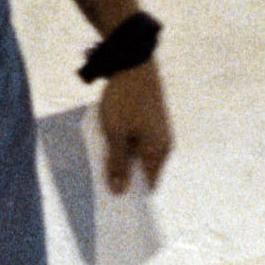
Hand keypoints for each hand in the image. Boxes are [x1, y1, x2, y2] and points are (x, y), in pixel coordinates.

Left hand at [97, 62, 172, 193]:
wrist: (133, 63)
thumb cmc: (124, 100)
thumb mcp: (115, 135)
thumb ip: (116, 164)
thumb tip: (118, 192)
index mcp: (159, 151)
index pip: (148, 185)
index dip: (132, 194)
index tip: (114, 201)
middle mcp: (163, 144)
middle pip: (142, 170)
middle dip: (123, 174)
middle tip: (102, 178)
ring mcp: (158, 131)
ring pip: (137, 154)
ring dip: (121, 156)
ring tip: (102, 152)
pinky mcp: (151, 121)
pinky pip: (137, 140)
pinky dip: (123, 143)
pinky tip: (109, 137)